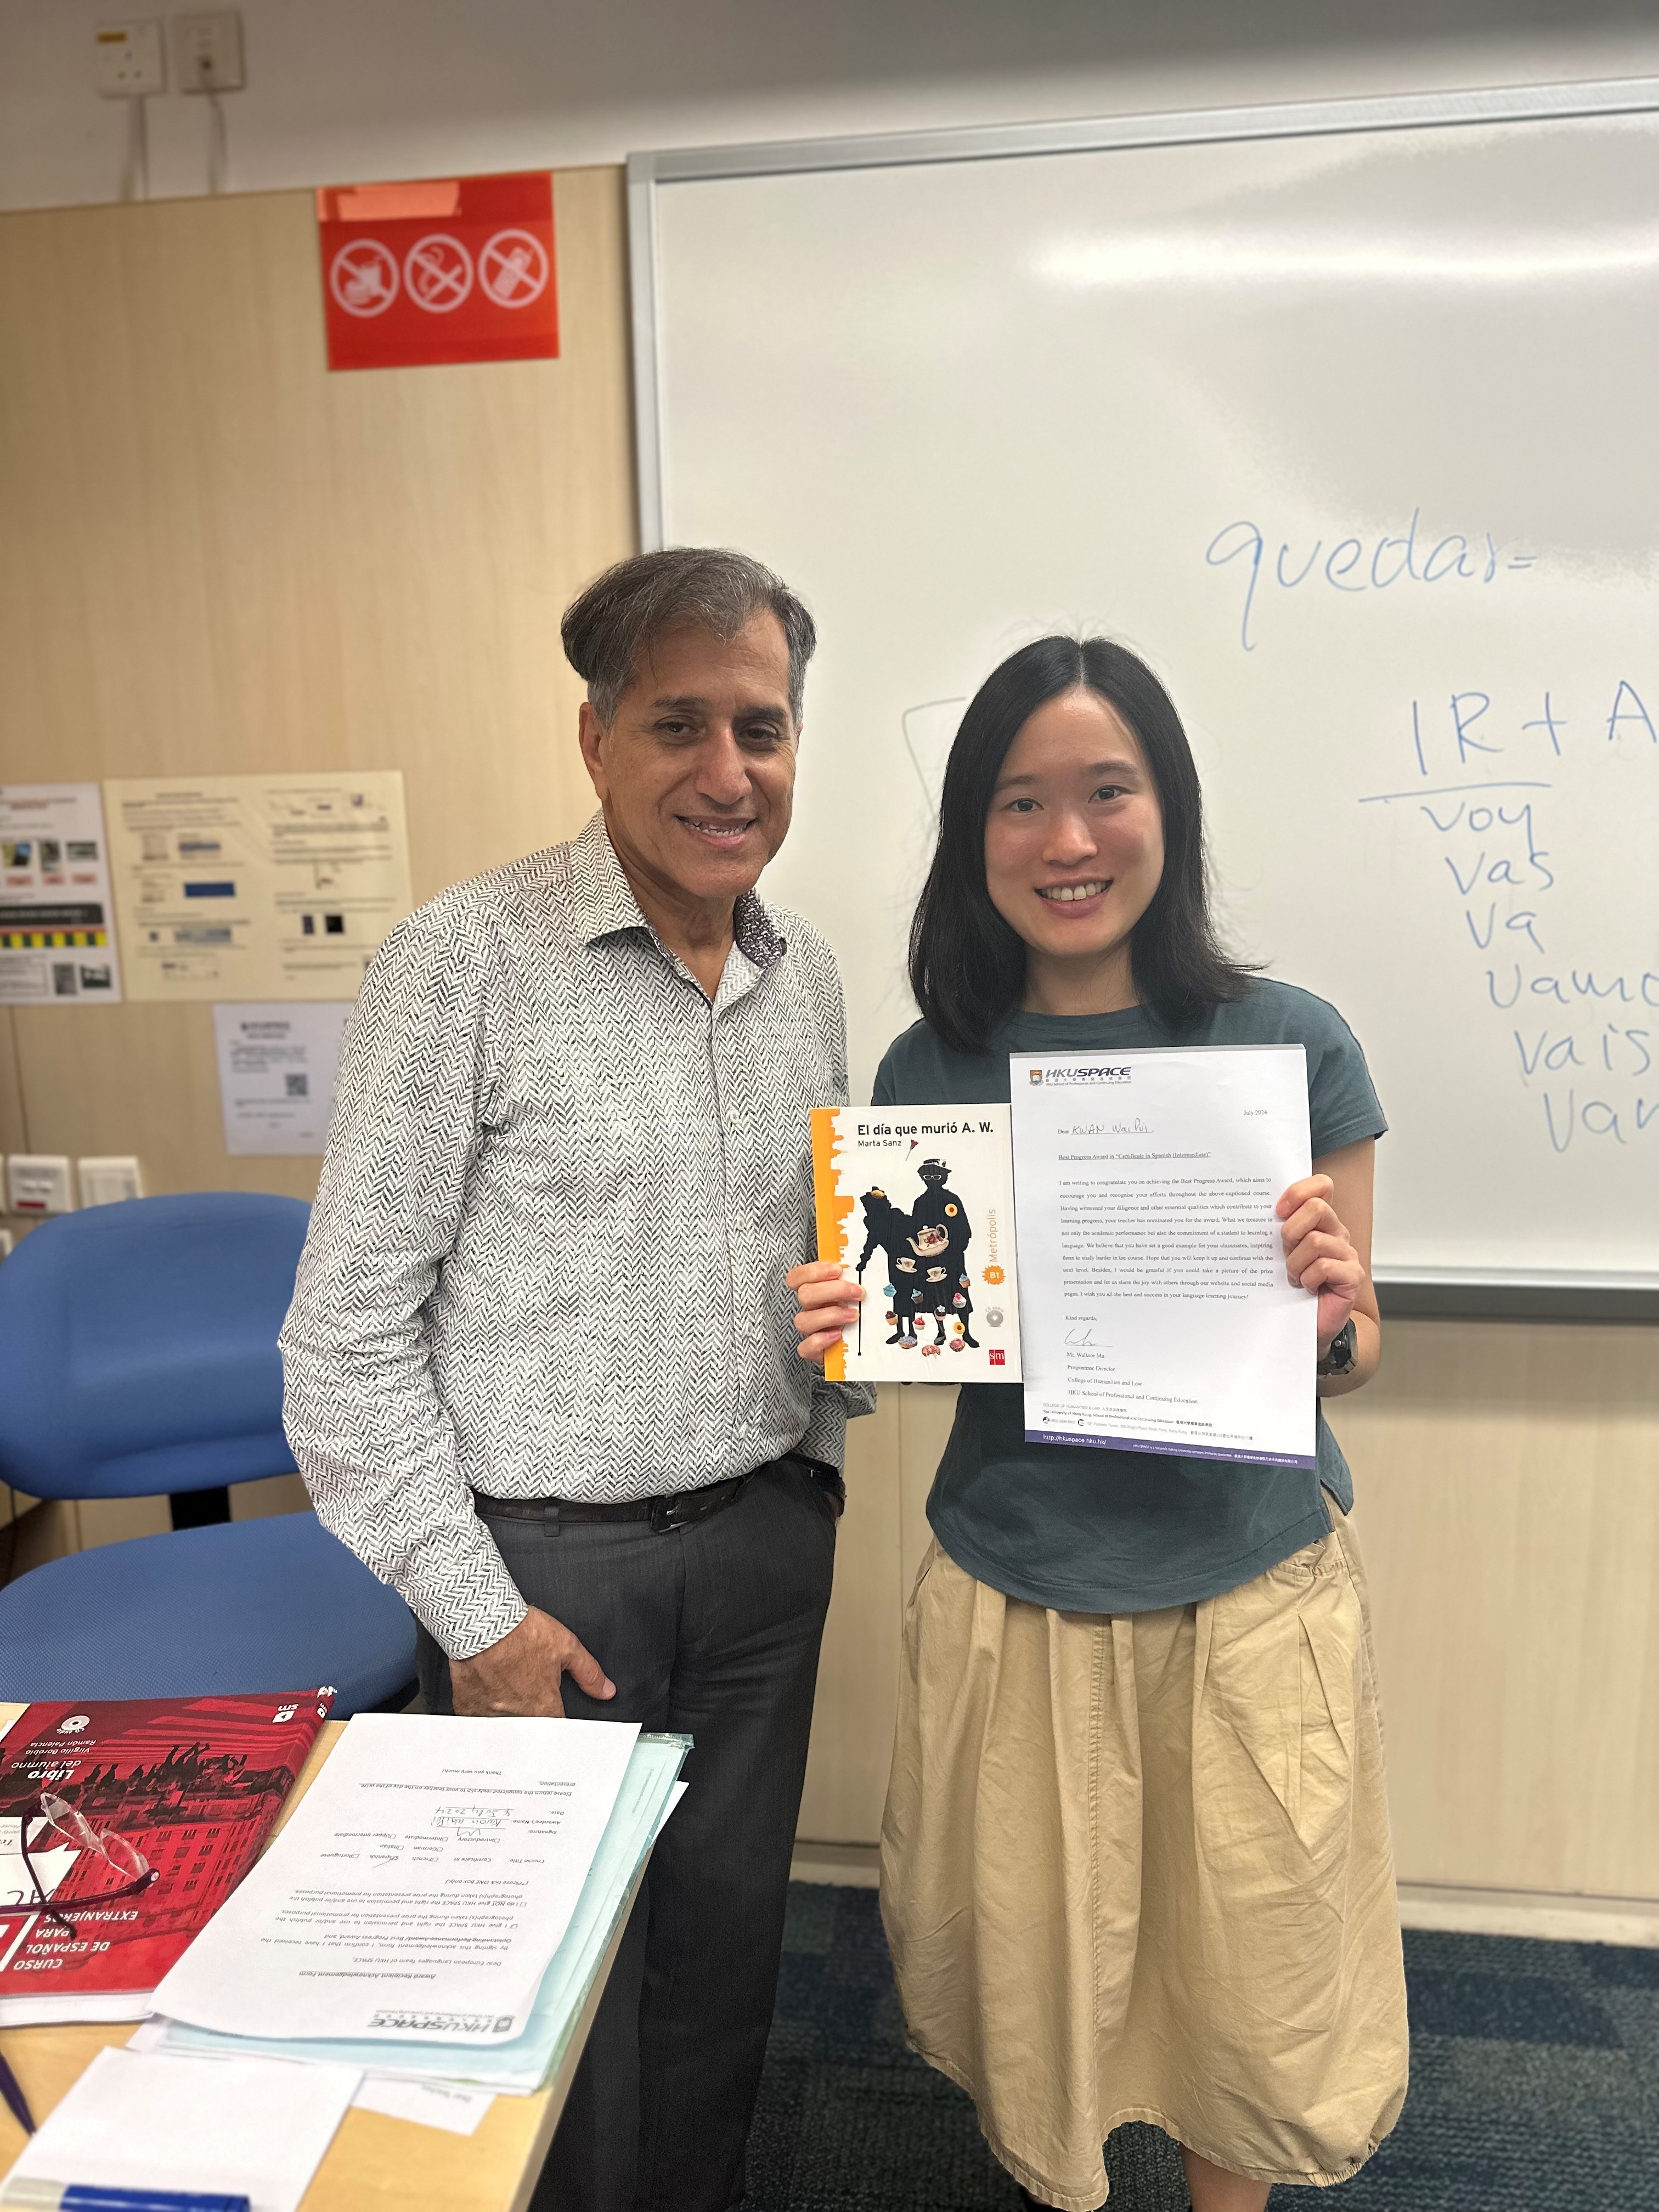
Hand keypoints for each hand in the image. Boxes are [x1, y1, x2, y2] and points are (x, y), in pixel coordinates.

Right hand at [449, 1606, 615, 1719]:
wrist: (482, 1623)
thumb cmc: (521, 1633)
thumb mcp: (566, 1646)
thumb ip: (589, 1673)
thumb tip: (606, 1691)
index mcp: (543, 1707)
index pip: (556, 1733)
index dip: (558, 1729)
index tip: (556, 1724)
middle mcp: (517, 1717)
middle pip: (527, 1734)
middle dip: (531, 1726)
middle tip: (527, 1706)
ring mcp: (489, 1715)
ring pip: (501, 1731)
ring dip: (507, 1723)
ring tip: (505, 1702)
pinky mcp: (467, 1708)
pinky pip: (475, 1722)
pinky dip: (481, 1716)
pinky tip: (484, 1702)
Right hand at [787, 1259, 864, 1363]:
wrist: (865, 1343)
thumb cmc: (860, 1311)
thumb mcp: (856, 1291)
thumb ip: (854, 1279)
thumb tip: (863, 1268)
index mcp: (815, 1291)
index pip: (797, 1277)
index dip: (813, 1271)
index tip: (837, 1270)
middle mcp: (810, 1309)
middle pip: (804, 1294)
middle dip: (834, 1290)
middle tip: (858, 1292)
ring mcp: (811, 1331)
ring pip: (803, 1320)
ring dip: (831, 1315)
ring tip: (854, 1315)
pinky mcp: (814, 1351)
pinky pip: (805, 1348)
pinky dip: (820, 1341)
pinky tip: (838, 1335)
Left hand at [1276, 1174, 1365, 1355]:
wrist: (1304, 1325)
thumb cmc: (1289, 1287)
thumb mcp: (1277, 1253)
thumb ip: (1276, 1230)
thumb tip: (1252, 1211)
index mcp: (1320, 1221)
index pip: (1321, 1186)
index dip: (1299, 1191)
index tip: (1279, 1211)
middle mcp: (1336, 1232)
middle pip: (1316, 1208)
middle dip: (1291, 1231)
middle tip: (1285, 1253)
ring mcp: (1347, 1253)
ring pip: (1315, 1241)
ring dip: (1295, 1263)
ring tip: (1294, 1277)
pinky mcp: (1352, 1275)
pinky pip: (1324, 1266)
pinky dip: (1308, 1279)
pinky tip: (1307, 1288)